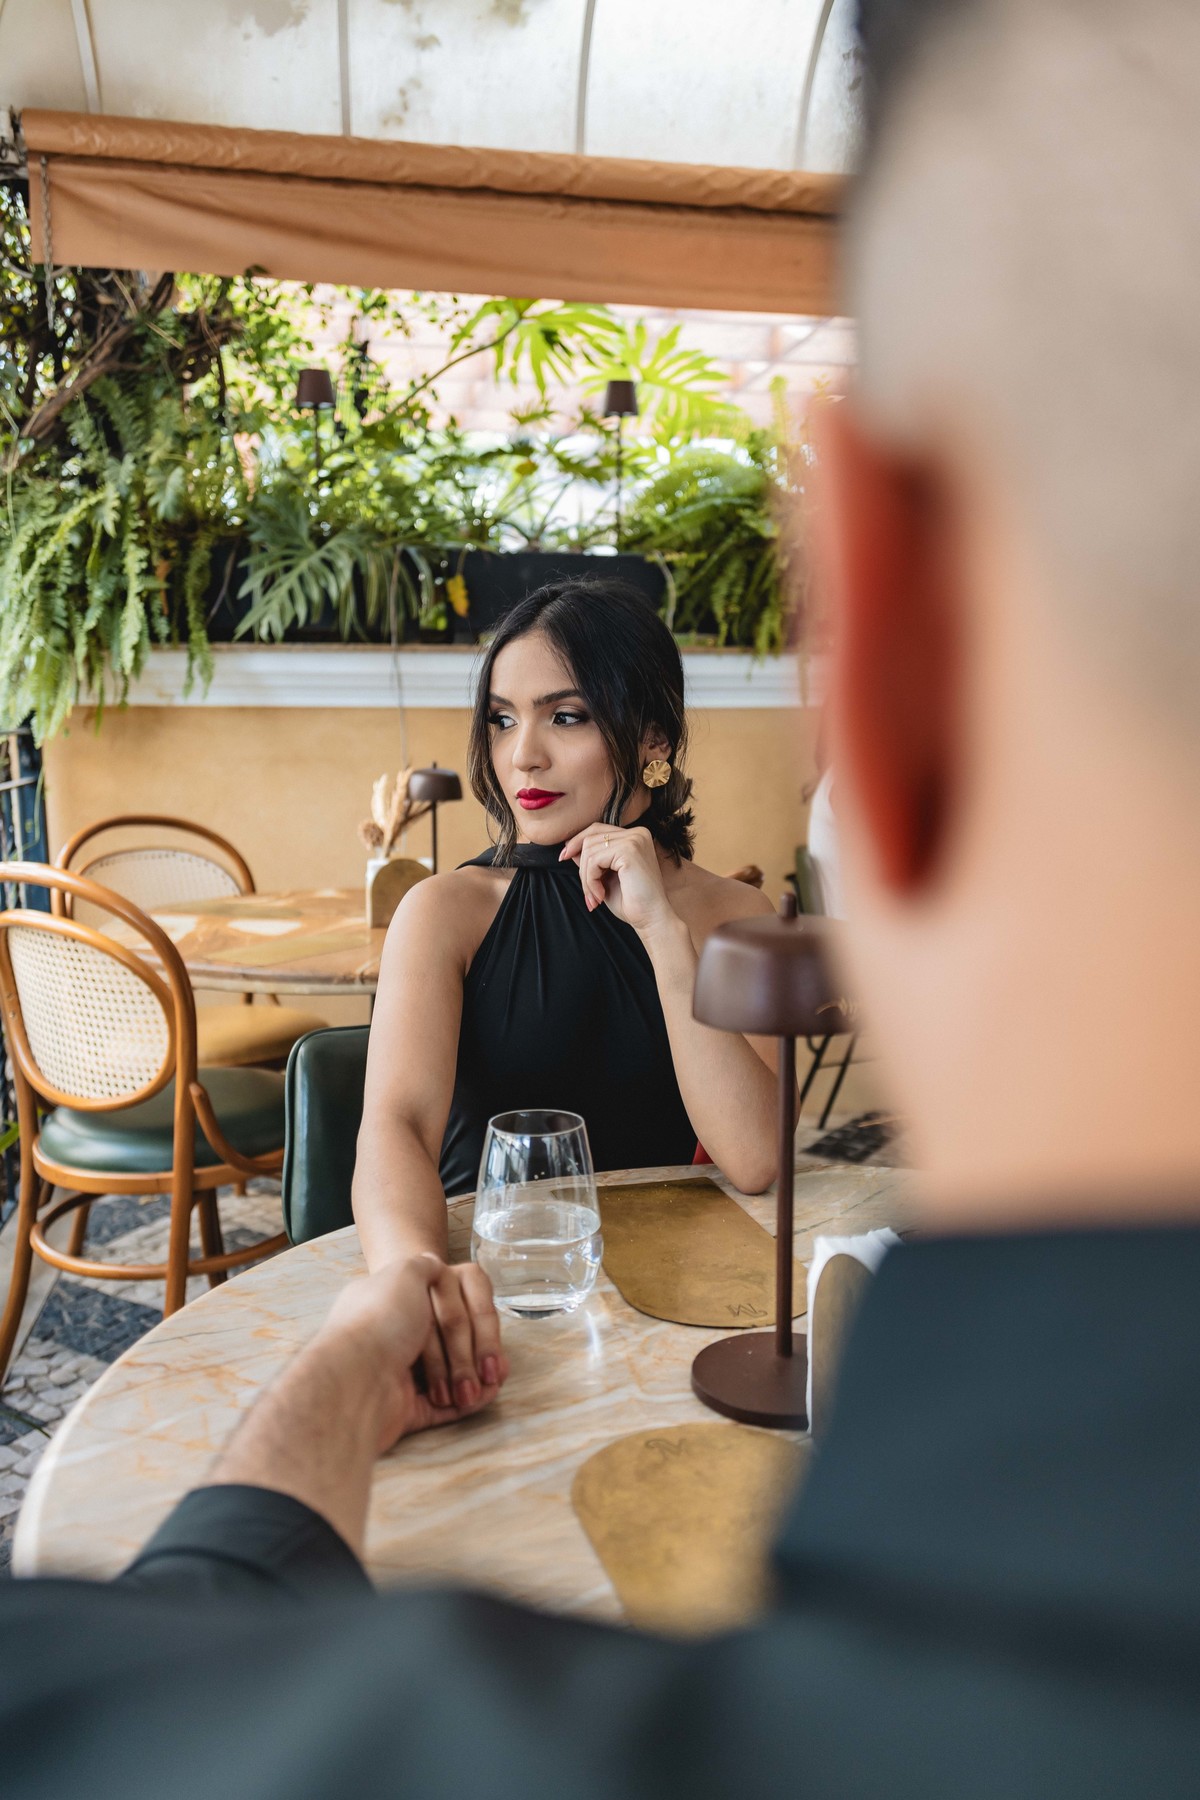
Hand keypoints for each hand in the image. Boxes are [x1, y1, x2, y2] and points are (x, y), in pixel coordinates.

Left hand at [319, 1253, 508, 1451]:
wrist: (355, 1376)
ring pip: (452, 1375)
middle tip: (490, 1368)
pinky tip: (487, 1395)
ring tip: (491, 1384)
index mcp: (395, 1305)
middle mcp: (395, 1337)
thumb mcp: (405, 1272)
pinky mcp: (405, 1408)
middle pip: (451, 1341)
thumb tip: (436, 1265)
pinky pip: (445, 1407)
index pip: (446, 1304)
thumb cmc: (380, 1320)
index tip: (484, 1324)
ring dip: (474, 1378)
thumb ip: (425, 1266)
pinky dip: (469, 1402)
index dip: (469, 1316)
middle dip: (473, 1353)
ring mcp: (400, 1374)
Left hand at [559, 823, 676, 935]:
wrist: (651, 919)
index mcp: (635, 836)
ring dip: (586, 878)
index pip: (597, 829)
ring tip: (595, 897)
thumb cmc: (632, 902)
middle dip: (582, 867)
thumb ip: (591, 860)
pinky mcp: (630, 850)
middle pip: (590, 838)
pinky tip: (600, 895)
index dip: (577, 842)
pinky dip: (590, 880)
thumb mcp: (605, 877)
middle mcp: (637, 833)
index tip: (563, 858)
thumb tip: (569, 848)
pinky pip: (594, 860)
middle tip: (588, 894)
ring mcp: (634, 840)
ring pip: (589, 850)